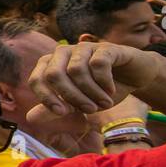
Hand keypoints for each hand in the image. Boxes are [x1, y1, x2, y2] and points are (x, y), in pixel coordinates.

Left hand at [26, 42, 160, 120]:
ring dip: (91, 92)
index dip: (46, 98)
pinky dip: (104, 82)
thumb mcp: (77, 104)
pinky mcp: (106, 47)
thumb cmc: (101, 90)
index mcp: (51, 64)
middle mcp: (63, 52)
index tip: (62, 113)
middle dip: (71, 97)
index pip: (37, 79)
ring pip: (76, 70)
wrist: (134, 76)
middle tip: (89, 110)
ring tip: (104, 103)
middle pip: (54, 75)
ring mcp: (84, 48)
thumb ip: (54, 110)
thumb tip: (30, 118)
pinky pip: (98, 64)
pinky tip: (112, 90)